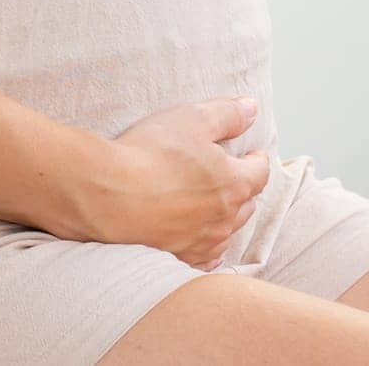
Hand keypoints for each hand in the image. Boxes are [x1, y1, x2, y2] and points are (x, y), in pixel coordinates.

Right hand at [78, 97, 269, 269]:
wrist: (108, 195)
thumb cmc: (150, 154)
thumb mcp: (192, 119)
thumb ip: (227, 115)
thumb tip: (252, 109)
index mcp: (234, 184)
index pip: (260, 171)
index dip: (257, 159)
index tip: (252, 154)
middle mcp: (224, 219)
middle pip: (247, 204)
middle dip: (243, 188)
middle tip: (232, 176)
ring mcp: (201, 242)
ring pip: (228, 232)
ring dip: (227, 218)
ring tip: (216, 207)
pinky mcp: (178, 257)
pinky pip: (205, 258)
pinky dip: (208, 248)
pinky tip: (203, 243)